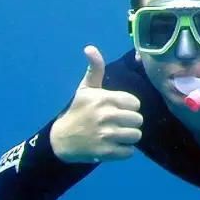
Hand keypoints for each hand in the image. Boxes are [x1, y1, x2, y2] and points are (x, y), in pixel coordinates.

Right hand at [50, 45, 142, 162]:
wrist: (61, 140)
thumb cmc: (78, 111)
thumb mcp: (85, 89)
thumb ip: (94, 69)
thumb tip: (90, 48)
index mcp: (104, 99)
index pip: (135, 103)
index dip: (128, 107)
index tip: (117, 109)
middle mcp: (105, 116)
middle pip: (138, 120)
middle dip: (130, 122)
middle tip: (117, 124)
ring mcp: (106, 135)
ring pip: (136, 135)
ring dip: (128, 137)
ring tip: (116, 135)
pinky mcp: (106, 152)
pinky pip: (129, 152)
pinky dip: (123, 151)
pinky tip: (112, 146)